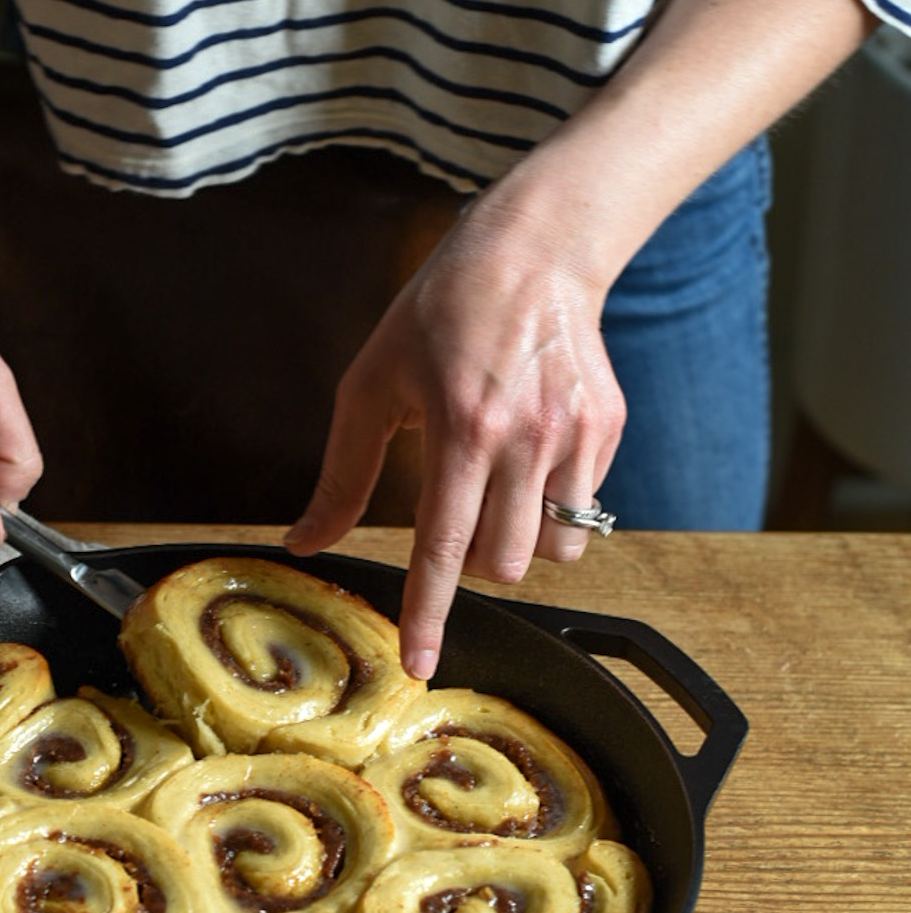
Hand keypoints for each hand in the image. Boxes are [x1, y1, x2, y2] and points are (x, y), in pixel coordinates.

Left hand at [285, 188, 624, 677]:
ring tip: (495, 488)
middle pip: (504, 563)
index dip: (429, 612)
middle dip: (473, 563)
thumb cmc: (439, 314)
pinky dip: (552, 503)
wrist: (535, 249)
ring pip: (554, 550)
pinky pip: (584, 508)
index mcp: (462, 430)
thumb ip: (341, 474)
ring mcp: (577, 436)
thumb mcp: (371, 385)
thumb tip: (304, 542)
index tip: (421, 663)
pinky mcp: (609, 429)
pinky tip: (530, 451)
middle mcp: (527, 439)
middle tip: (454, 515)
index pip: (443, 547)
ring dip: (518, 541)